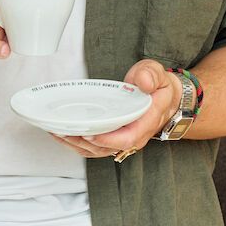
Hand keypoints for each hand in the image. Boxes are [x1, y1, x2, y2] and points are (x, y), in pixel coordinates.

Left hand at [52, 59, 180, 159]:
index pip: (128, 138)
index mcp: (146, 121)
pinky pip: (96, 147)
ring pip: (98, 150)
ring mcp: (123, 139)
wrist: (166, 99)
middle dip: (84, 142)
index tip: (91, 133)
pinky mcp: (114, 138)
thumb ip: (151, 75)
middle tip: (64, 130)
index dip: (108, 139)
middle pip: (107, 147)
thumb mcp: (159, 75)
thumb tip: (143, 81)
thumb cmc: (159, 88)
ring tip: (58, 131)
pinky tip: (65, 134)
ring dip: (77, 144)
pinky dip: (79, 144)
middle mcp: (135, 135)